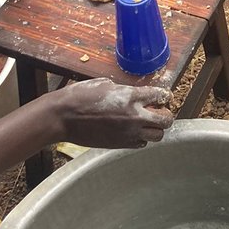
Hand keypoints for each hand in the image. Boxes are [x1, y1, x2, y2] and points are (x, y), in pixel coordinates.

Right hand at [55, 80, 173, 147]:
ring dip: (155, 129)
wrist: (63, 117)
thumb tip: (133, 95)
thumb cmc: (79, 97)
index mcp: (131, 97)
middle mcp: (134, 116)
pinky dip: (142, 138)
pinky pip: (141, 144)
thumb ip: (124, 90)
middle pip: (166, 120)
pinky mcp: (120, 145)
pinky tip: (133, 131)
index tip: (163, 96)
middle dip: (166, 115)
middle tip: (159, 111)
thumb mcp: (104, 84)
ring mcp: (129, 133)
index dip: (164, 95)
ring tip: (147, 123)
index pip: (160, 96)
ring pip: (157, 136)